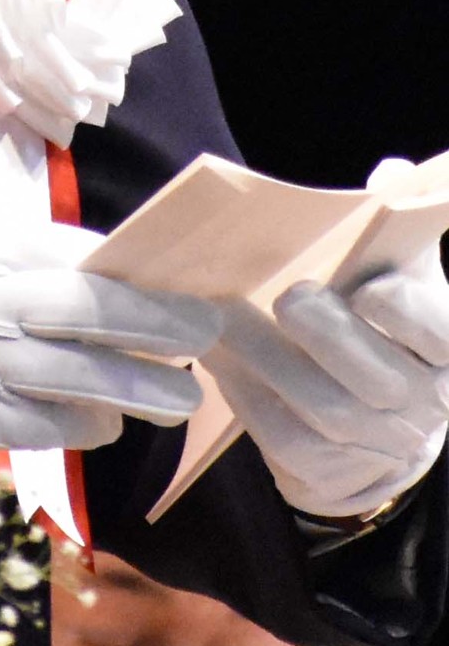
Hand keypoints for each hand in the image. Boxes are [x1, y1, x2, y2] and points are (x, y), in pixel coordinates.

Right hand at [0, 214, 219, 467]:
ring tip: (178, 399)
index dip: (135, 272)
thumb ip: (14, 257)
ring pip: (86, 375)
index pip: (77, 253)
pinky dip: (88, 426)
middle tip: (203, 334)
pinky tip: (105, 425)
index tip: (178, 284)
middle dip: (158, 323)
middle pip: (94, 309)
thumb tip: (96, 267)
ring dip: (141, 388)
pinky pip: (54, 425)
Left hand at [207, 161, 448, 518]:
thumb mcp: (398, 265)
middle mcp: (420, 402)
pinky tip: (219, 358)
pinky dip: (248, 397)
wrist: (380, 413)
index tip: (365, 287)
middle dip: (328, 336)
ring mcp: (376, 444)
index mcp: (442, 345)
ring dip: (269, 360)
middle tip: (287, 296)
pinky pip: (285, 440)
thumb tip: (392, 175)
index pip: (440, 334)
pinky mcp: (330, 470)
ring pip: (325, 411)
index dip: (404, 314)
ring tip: (225, 316)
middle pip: (378, 381)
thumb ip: (397, 219)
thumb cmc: (380, 318)